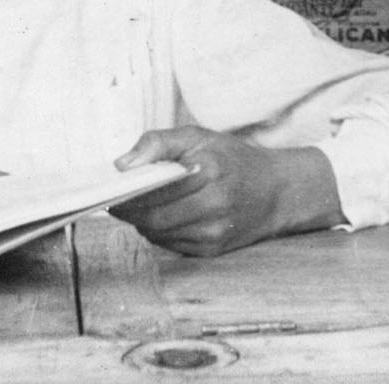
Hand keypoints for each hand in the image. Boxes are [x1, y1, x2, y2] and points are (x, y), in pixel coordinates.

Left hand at [108, 126, 344, 256]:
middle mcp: (214, 206)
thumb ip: (157, 143)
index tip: (111, 189)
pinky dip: (160, 232)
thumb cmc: (232, 159)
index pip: (153, 192)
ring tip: (140, 206)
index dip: (127, 194)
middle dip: (130, 212)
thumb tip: (121, 166)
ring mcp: (214, 233)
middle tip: (117, 201)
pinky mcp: (213, 251)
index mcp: (209, 171)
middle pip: (152, 219)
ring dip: (143, 222)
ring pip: (158, 235)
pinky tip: (164, 216)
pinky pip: (171, 245)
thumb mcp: (197, 136)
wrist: (277, 191)